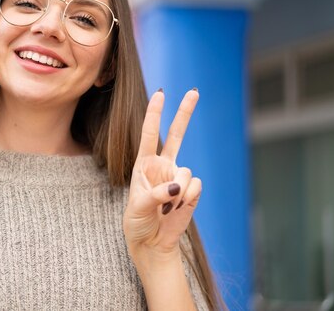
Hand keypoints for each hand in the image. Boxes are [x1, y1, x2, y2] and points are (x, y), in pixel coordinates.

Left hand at [123, 89, 200, 259]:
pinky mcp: (192, 190)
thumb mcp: (138, 208)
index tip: (161, 93)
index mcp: (143, 164)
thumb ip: (156, 194)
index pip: (149, 134)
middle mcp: (162, 166)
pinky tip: (177, 210)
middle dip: (185, 112)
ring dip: (176, 193)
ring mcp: (178, 177)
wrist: (152, 243)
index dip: (154, 113)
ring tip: (164, 208)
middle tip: (194, 91)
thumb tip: (178, 186)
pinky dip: (187, 199)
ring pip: (186, 172)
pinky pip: (195, 186)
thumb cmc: (137, 222)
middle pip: (176, 134)